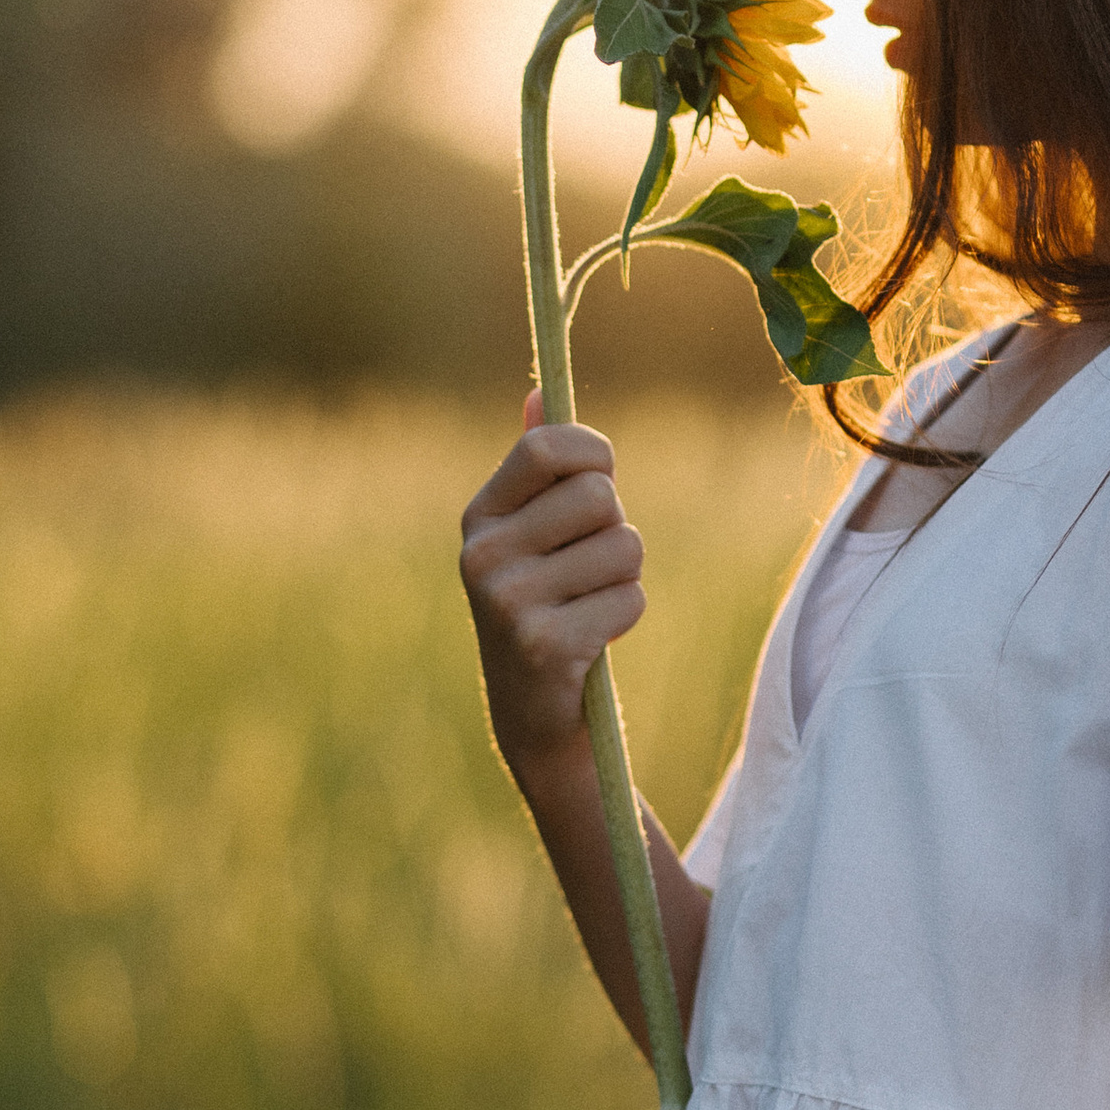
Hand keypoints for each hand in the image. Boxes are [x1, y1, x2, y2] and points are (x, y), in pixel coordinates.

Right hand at [459, 389, 645, 786]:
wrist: (532, 715)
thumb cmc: (544, 607)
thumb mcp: (532, 537)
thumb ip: (537, 469)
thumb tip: (539, 394)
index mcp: (480, 516)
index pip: (548, 447)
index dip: (594, 456)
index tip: (603, 479)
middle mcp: (482, 554)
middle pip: (601, 496)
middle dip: (617, 528)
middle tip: (590, 568)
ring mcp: (507, 601)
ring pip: (624, 547)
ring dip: (626, 576)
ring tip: (590, 604)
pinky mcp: (541, 644)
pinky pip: (628, 598)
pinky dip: (625, 617)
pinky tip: (592, 639)